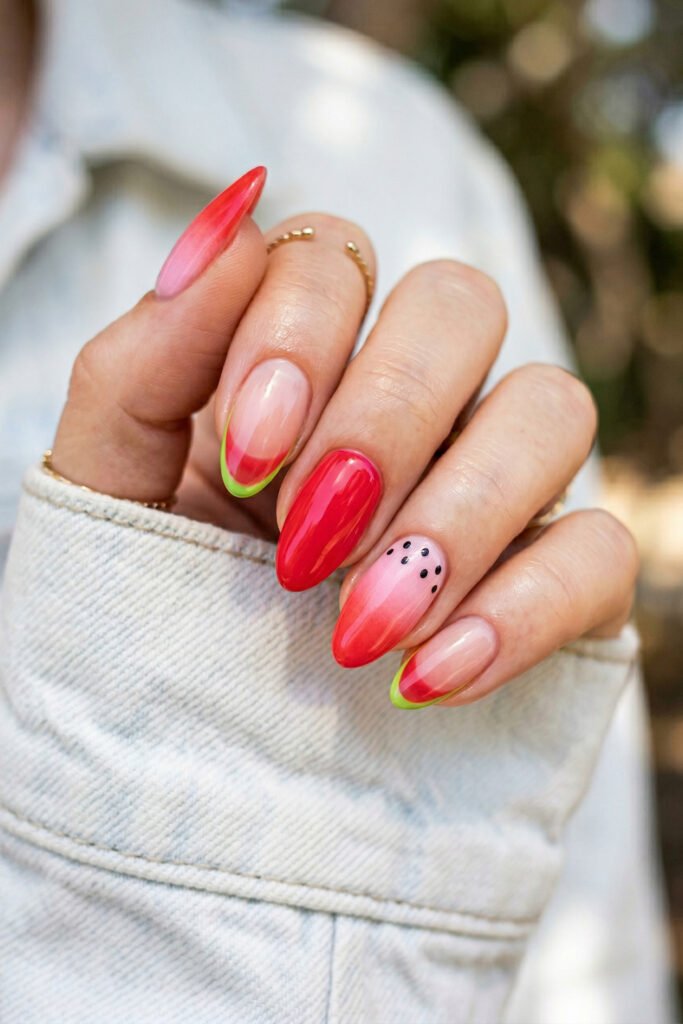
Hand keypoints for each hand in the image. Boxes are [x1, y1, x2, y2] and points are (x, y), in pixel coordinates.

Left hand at [51, 167, 637, 708]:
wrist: (197, 728)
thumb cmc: (152, 587)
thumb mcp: (114, 485)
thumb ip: (143, 361)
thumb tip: (227, 223)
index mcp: (306, 351)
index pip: (336, 256)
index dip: (297, 339)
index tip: (250, 459)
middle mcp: (417, 394)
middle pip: (462, 303)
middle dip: (385, 419)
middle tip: (304, 541)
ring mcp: (498, 478)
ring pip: (554, 407)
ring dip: (458, 515)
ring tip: (361, 625)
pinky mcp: (559, 574)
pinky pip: (602, 549)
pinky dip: (523, 609)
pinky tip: (429, 675)